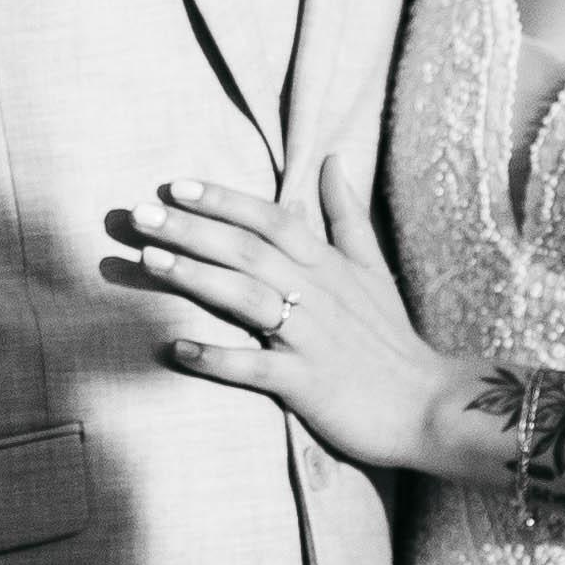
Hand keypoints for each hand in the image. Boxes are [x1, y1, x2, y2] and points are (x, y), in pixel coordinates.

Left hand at [105, 154, 479, 482]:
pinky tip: (178, 349)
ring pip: (247, 298)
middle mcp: (316, 293)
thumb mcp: (371, 268)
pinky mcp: (308, 384)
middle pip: (248, 250)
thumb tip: (332, 159)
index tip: (175, 185)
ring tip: (149, 261)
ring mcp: (311, 338)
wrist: (427, 405)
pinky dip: (218, 359)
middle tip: (138, 215)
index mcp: (327, 264)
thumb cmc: (390, 338)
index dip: (223, 200)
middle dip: (191, 229)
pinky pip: (256, 369)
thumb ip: (346, 215)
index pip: (271, 218)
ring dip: (196, 277)